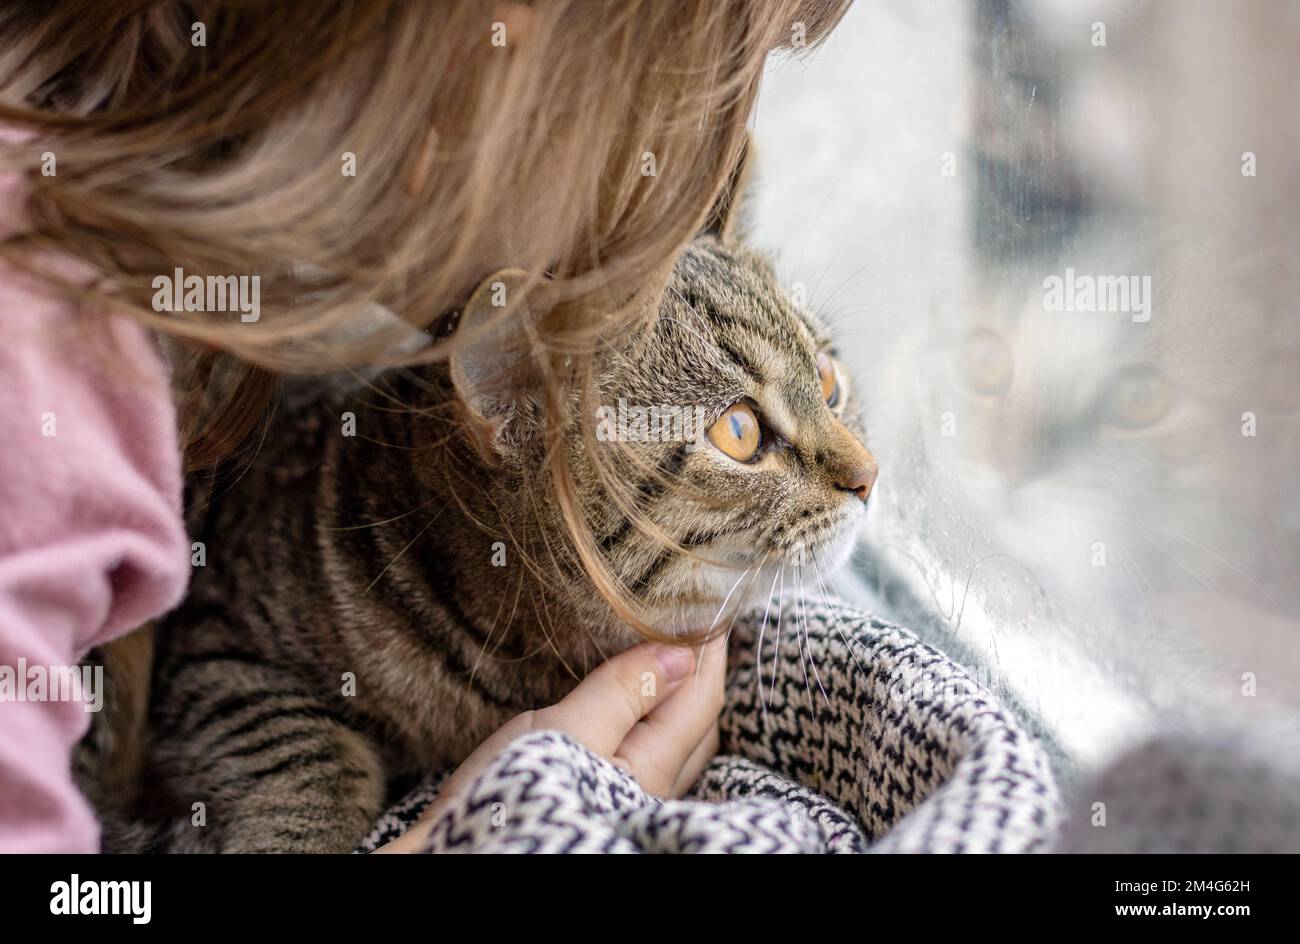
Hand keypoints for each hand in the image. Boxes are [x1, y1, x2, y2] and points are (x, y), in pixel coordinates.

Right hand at [376, 637, 725, 852]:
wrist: (454, 854)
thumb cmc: (509, 796)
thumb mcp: (566, 732)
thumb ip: (625, 692)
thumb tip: (682, 654)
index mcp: (651, 769)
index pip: (702, 697)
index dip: (710, 648)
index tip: (712, 599)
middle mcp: (650, 788)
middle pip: (698, 721)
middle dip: (703, 671)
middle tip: (696, 621)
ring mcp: (626, 796)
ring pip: (674, 737)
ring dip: (678, 694)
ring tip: (668, 652)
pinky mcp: (596, 796)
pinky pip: (645, 747)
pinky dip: (651, 714)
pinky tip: (632, 700)